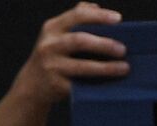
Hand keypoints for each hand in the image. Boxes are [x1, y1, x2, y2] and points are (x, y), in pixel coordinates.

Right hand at [12, 3, 128, 105]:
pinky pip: (80, 84)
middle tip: (123, 49)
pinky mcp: (55, 85)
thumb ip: (75, 18)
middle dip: (104, 44)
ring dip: (105, 68)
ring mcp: (51, 67)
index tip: (118, 19)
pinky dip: (97, 83)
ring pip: (81, 67)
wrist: (31, 86)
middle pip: (80, 41)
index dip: (99, 16)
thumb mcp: (56, 34)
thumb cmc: (52, 56)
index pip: (77, 15)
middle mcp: (49, 46)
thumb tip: (96, 7)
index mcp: (52, 28)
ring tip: (124, 68)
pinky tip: (110, 83)